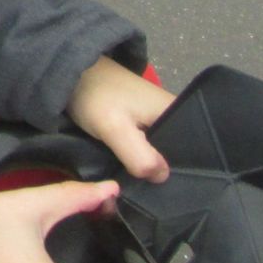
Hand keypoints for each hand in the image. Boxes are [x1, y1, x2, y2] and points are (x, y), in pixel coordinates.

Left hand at [66, 58, 174, 182]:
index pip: (191, 152)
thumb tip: (162, 177)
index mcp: (177, 113)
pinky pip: (148, 144)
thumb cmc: (94, 96)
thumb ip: (140, 156)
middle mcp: (172, 114)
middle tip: (145, 188)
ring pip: (160, 150)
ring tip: (137, 181)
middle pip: (175, 152)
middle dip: (161, 171)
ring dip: (148, 164)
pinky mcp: (141, 118)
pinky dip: (139, 155)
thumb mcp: (116, 129)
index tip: (163, 190)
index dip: (180, 173)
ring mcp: (156, 115)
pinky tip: (131, 167)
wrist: (71, 72)